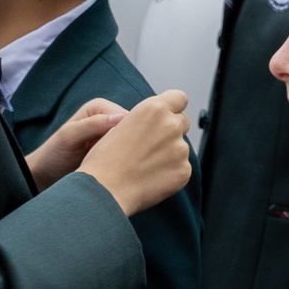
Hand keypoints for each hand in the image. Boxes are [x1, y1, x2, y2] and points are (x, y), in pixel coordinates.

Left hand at [23, 96, 124, 188]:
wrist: (45, 175)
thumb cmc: (53, 155)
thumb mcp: (69, 137)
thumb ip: (91, 125)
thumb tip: (120, 119)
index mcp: (100, 107)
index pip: (127, 117)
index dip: (129, 133)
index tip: (120, 152)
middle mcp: (108, 118)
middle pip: (134, 129)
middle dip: (130, 145)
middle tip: (121, 163)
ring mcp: (112, 135)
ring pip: (134, 143)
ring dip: (129, 156)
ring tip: (119, 169)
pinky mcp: (114, 151)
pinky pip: (129, 155)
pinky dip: (127, 163)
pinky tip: (121, 173)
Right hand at [79, 90, 190, 216]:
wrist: (104, 190)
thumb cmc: (105, 159)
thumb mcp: (120, 124)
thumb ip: (145, 119)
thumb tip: (158, 120)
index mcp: (153, 109)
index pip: (179, 98)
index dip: (174, 106)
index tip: (168, 115)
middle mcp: (171, 125)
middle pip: (183, 121)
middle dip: (172, 130)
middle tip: (151, 145)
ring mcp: (180, 149)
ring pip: (181, 147)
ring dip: (170, 153)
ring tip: (145, 166)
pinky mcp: (183, 170)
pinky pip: (182, 168)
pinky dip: (170, 172)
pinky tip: (150, 178)